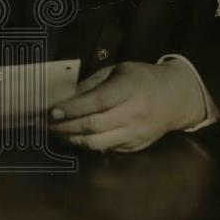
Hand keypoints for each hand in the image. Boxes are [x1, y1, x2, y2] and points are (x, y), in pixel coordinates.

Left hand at [49, 60, 205, 152]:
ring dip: (70, 139)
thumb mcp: (117, 70)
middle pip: (93, 126)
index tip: (50, 111)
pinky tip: (73, 137)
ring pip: (96, 143)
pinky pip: (105, 148)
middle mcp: (134, 114)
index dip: (71, 109)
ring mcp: (135, 134)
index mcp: (129, 88)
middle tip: (42, 124)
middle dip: (63, 127)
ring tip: (53, 132)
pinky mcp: (135, 147)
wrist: (176, 98)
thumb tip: (63, 98)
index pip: (96, 102)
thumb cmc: (142, 79)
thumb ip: (91, 84)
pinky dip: (85, 144)